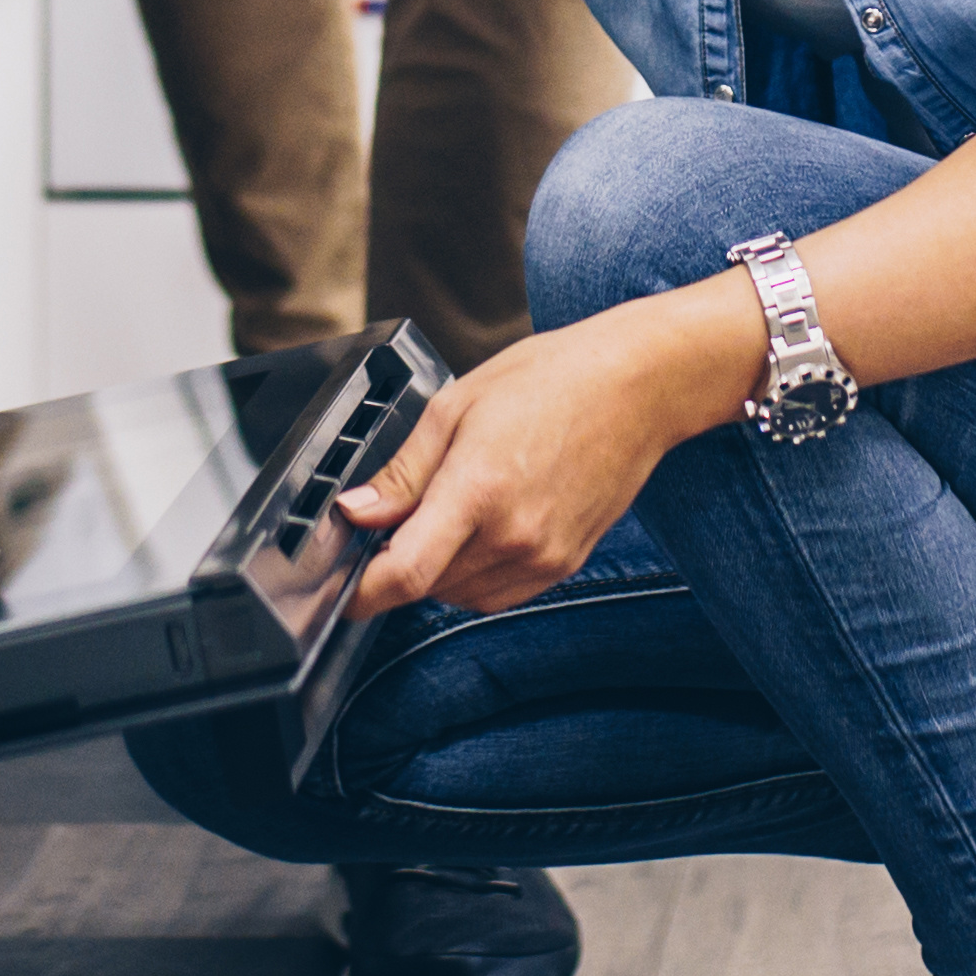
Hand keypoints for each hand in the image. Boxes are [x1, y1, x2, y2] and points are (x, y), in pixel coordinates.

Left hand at [335, 303, 750, 623]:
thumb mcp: (456, 407)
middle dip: (397, 562)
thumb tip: (356, 512)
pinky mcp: (564, 564)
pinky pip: (498, 593)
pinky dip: (474, 574)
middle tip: (399, 514)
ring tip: (452, 508)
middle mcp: (515, 536)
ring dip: (437, 570)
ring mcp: (544, 557)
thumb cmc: (551, 380)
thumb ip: (402, 472)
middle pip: (426, 586)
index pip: (405, 574)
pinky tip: (482, 526)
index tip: (338, 588)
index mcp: (480, 490)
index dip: (360, 593)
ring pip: (461, 595)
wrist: (637, 386)